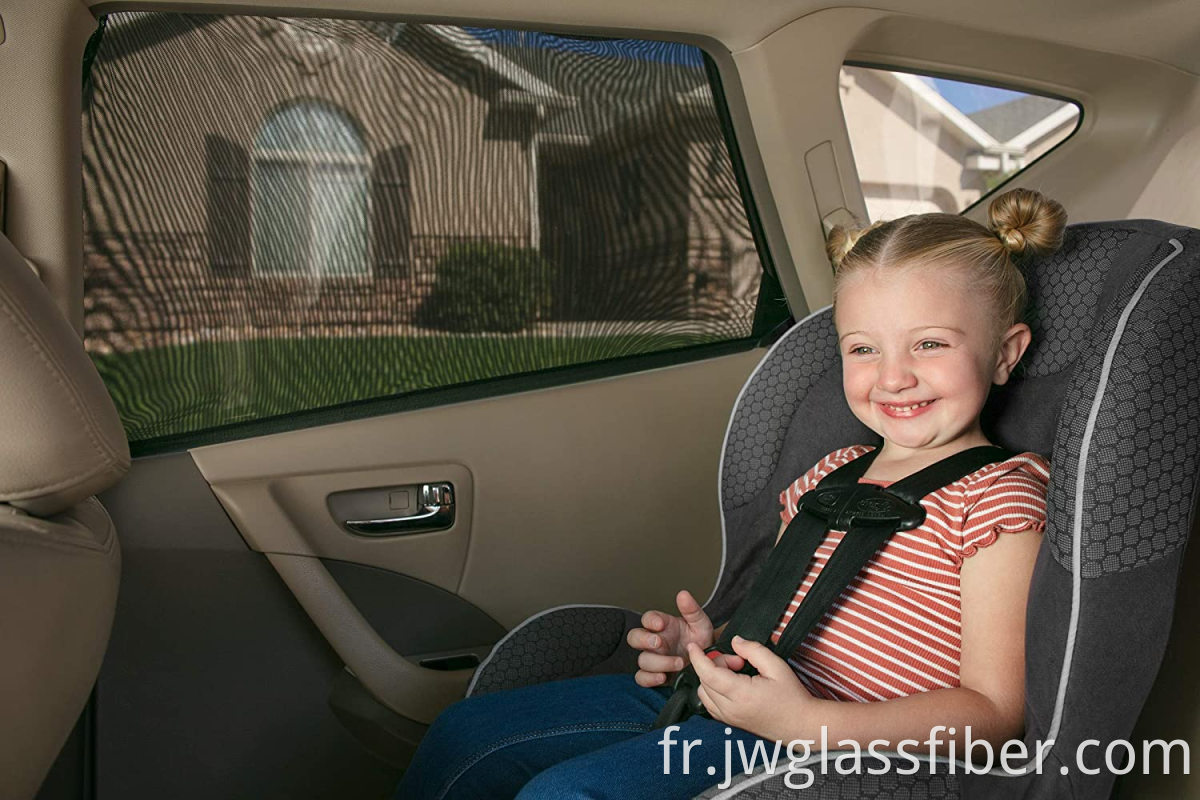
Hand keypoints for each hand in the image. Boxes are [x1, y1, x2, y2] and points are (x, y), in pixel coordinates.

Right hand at [628, 590, 742, 686]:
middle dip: (644, 640)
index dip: (650, 620)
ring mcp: (653, 658)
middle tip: (659, 643)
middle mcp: (654, 641)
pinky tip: (663, 677)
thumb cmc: (700, 640)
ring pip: (642, 660)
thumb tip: (683, 595)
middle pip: (634, 638)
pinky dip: (649, 679)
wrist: (707, 662)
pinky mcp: (654, 674)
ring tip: (679, 663)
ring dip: (658, 663)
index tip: (660, 624)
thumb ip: (691, 610)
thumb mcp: (700, 623)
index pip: (647, 618)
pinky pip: (642, 678)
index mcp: (663, 625)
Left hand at [686, 635, 815, 740]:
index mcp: (741, 694)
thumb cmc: (792, 697)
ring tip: (737, 674)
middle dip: (716, 664)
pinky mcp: (729, 723)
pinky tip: (731, 684)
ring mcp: (728, 719)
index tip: (693, 646)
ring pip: (704, 693)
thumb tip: (734, 641)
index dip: (697, 657)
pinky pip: (710, 704)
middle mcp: (730, 709)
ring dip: (713, 678)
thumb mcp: (776, 666)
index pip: (708, 674)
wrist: (801, 725)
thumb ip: (753, 650)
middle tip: (740, 662)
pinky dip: (714, 690)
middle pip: (704, 681)